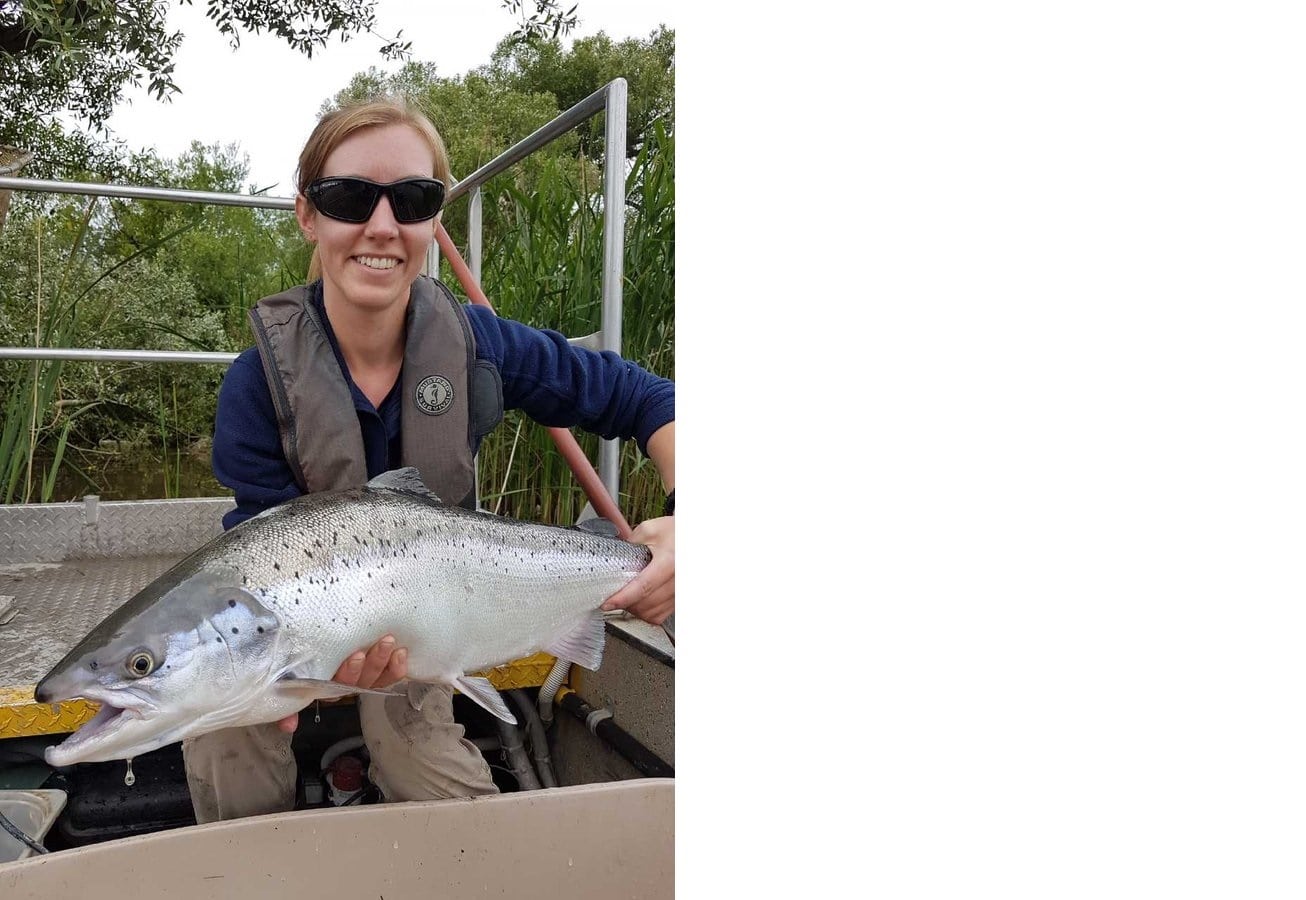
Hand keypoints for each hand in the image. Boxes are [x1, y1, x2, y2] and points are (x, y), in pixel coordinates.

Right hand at [276, 635, 408, 733]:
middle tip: (382, 643)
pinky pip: (388, 675)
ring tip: (391, 642)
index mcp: (324, 686)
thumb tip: (288, 726)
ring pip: (376, 676)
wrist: (303, 648)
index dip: (350, 672)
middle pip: (362, 679)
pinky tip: (402, 654)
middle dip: (372, 662)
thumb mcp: (288, 684)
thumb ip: (289, 704)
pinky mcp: (374, 671)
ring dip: (385, 661)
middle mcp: (344, 685)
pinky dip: (396, 668)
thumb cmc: (294, 665)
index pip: (338, 684)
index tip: (356, 656)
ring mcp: (361, 678)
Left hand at [601, 515, 674, 624]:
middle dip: (626, 604)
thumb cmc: (676, 532)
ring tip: (626, 599)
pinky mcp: (681, 599)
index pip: (643, 587)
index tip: (607, 603)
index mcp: (670, 562)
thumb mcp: (650, 529)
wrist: (695, 537)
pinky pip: (661, 615)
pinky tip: (640, 603)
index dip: (623, 598)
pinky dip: (648, 613)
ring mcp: (681, 592)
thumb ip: (630, 544)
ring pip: (653, 613)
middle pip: (647, 604)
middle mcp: (678, 580)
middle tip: (613, 598)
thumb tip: (615, 559)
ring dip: (636, 610)